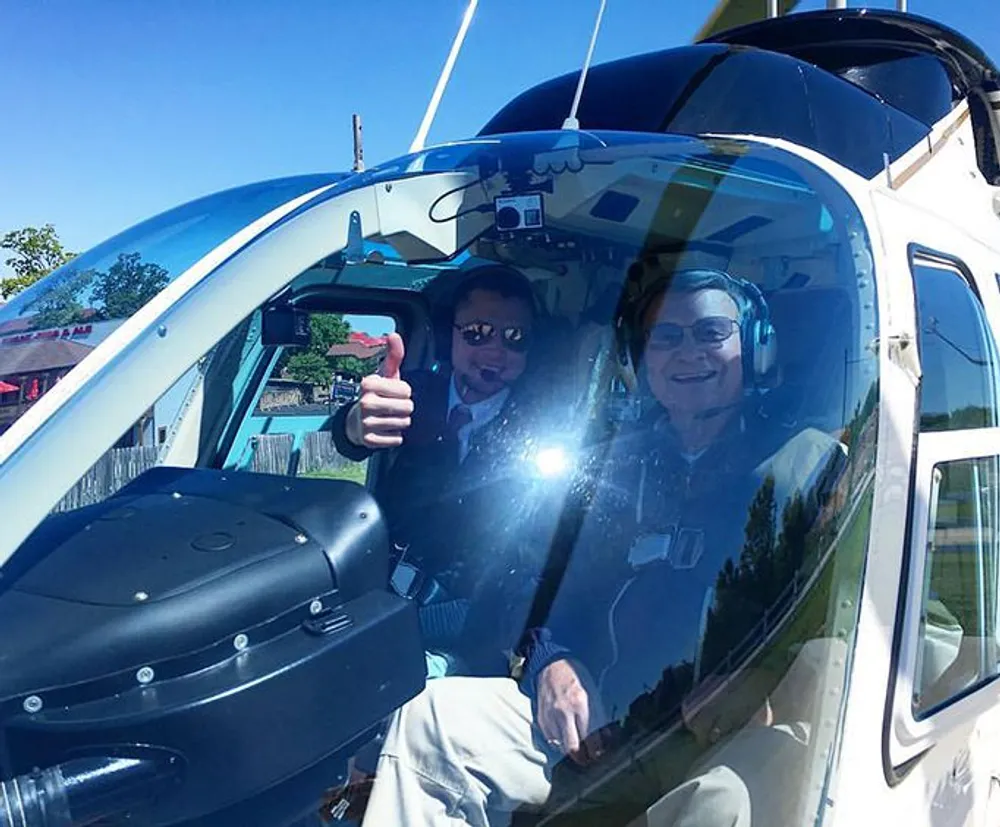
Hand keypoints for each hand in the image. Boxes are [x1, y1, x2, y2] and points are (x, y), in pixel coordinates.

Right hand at [346, 333, 414, 448]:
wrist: (356, 422)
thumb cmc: (377, 394)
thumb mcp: (385, 374)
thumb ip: (393, 355)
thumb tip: (394, 335)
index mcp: (368, 384)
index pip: (406, 391)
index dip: (404, 392)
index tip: (392, 392)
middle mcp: (365, 403)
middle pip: (408, 408)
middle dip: (404, 408)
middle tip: (392, 407)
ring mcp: (366, 423)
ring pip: (404, 424)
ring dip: (400, 422)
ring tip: (388, 418)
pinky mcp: (369, 441)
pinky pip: (397, 439)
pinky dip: (394, 436)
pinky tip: (384, 430)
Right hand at [536, 659, 608, 765]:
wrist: (551, 665)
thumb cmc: (575, 677)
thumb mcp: (592, 694)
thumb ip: (598, 717)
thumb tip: (607, 737)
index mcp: (580, 705)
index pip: (590, 738)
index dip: (596, 751)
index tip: (599, 754)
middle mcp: (564, 713)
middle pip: (573, 748)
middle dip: (582, 758)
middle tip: (588, 759)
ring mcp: (550, 716)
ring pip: (561, 747)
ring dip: (570, 750)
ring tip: (577, 748)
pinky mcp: (541, 719)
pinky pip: (551, 739)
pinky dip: (559, 741)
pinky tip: (565, 736)